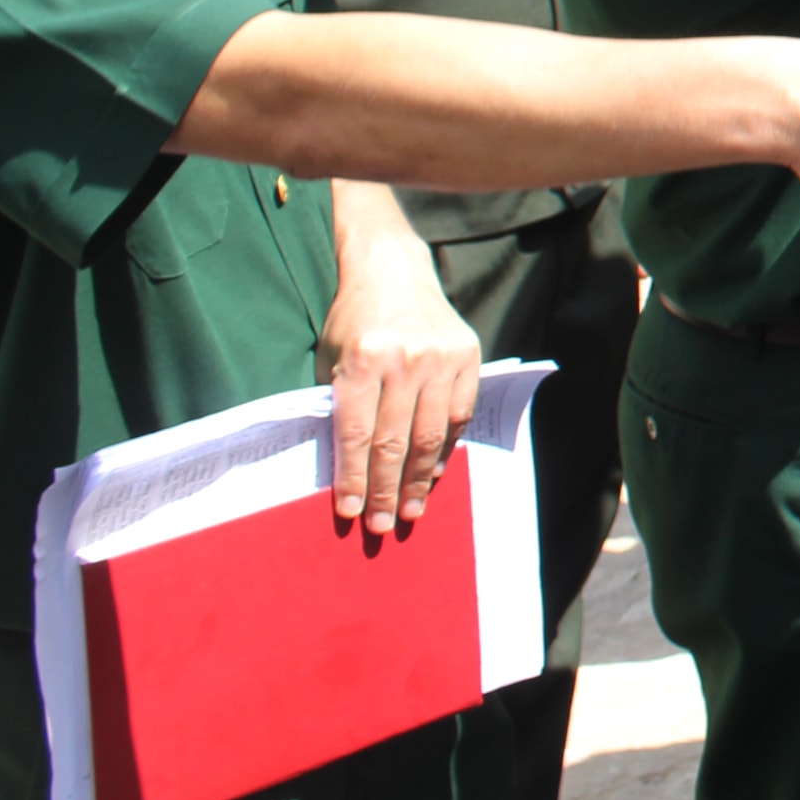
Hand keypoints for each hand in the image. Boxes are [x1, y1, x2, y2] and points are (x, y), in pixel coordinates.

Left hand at [319, 217, 479, 535]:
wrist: (392, 271)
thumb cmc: (352, 321)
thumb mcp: (331, 357)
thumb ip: (339, 405)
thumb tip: (348, 467)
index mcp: (363, 359)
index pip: (358, 434)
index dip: (353, 478)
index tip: (350, 513)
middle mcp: (404, 359)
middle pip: (395, 442)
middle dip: (386, 490)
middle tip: (382, 527)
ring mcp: (441, 358)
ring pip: (430, 435)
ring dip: (419, 480)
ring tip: (409, 512)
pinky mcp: (468, 356)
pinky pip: (459, 414)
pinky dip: (445, 448)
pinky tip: (433, 473)